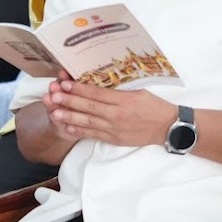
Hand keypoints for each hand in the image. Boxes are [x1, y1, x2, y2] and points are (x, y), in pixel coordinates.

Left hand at [43, 79, 176, 147]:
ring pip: (88, 122)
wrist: (167, 127)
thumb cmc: (155, 106)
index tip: (66, 83)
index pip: (97, 93)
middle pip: (89, 107)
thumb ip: (119, 89)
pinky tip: (68, 126)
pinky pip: (94, 134)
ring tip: (55, 112)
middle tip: (54, 95)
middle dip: (69, 101)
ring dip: (70, 116)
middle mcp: (117, 115)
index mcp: (124, 100)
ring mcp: (115, 128)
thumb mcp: (139, 91)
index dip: (80, 89)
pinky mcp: (115, 139)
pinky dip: (80, 130)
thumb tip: (99, 82)